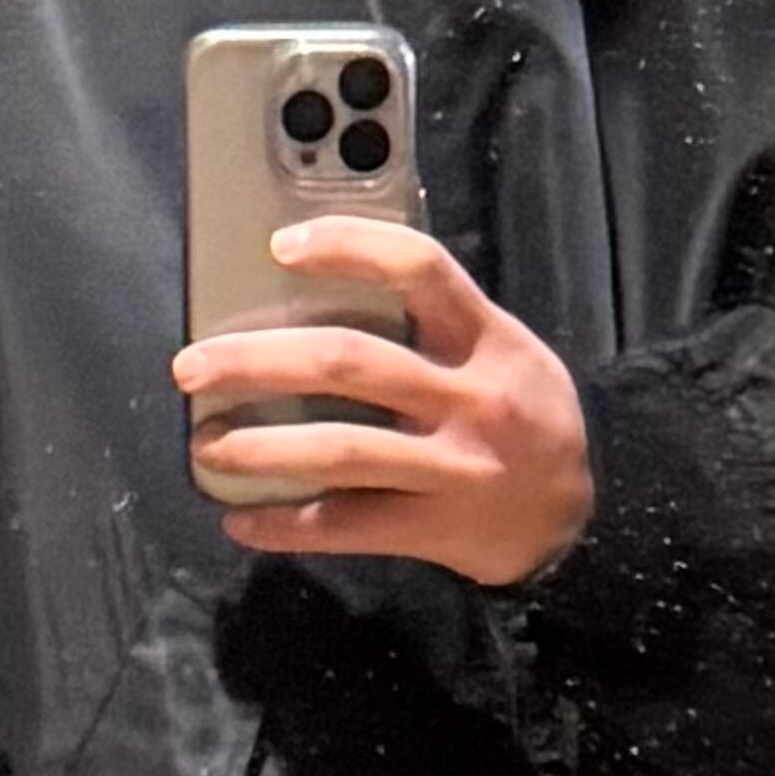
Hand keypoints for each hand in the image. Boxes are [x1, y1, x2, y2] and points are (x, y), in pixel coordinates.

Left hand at [173, 220, 594, 583]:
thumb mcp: (505, 351)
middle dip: (258, 361)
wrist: (579, 519)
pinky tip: (241, 519)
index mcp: (485, 339)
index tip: (279, 247)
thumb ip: (438, 322)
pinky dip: (285, 525)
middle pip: (349, 364)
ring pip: (339, 451)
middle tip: (194, 365)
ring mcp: (451, 469)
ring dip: (259, 448)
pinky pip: (346, 527)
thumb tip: (331, 288)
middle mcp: (468, 400)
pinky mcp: (433, 528)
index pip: (418, 269)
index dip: (347, 247)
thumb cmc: (527, 418)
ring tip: (206, 445)